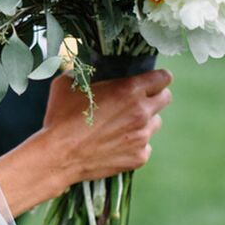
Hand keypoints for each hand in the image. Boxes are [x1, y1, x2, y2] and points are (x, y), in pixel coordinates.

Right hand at [0, 69, 172, 218]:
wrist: (58, 156)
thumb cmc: (60, 117)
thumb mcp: (67, 84)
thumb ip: (82, 73)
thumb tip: (82, 68)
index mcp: (129, 90)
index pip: (163, 77)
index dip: (157, 77)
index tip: (150, 81)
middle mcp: (141, 112)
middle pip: (165, 98)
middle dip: (154, 97)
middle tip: (136, 101)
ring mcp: (142, 136)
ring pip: (155, 123)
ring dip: (143, 121)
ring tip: (121, 125)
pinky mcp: (139, 157)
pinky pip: (145, 146)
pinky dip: (134, 144)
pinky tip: (115, 144)